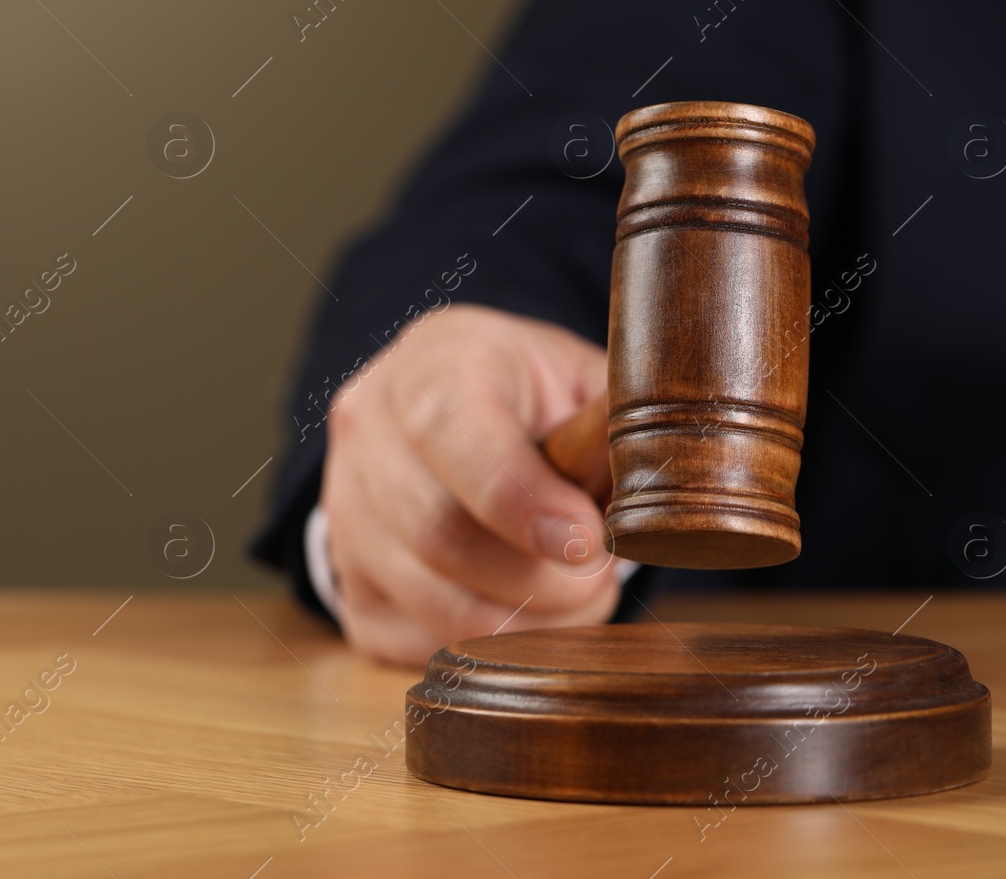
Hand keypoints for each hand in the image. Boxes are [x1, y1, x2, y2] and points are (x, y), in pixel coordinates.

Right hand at [321, 304, 619, 664]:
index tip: (587, 542)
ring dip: (520, 620)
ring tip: (570, 596)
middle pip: (438, 533)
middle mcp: (367, 429)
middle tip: (596, 578)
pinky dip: (481, 644)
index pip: (454, 434)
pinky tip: (519, 609)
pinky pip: (413, 639)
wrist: (441, 408)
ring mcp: (342, 507)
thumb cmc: (526, 398)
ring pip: (428, 598)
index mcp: (432, 363)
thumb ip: (613, 421)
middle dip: (537, 578)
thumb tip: (663, 479)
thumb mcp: (576, 378)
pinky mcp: (344, 578)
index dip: (521, 500)